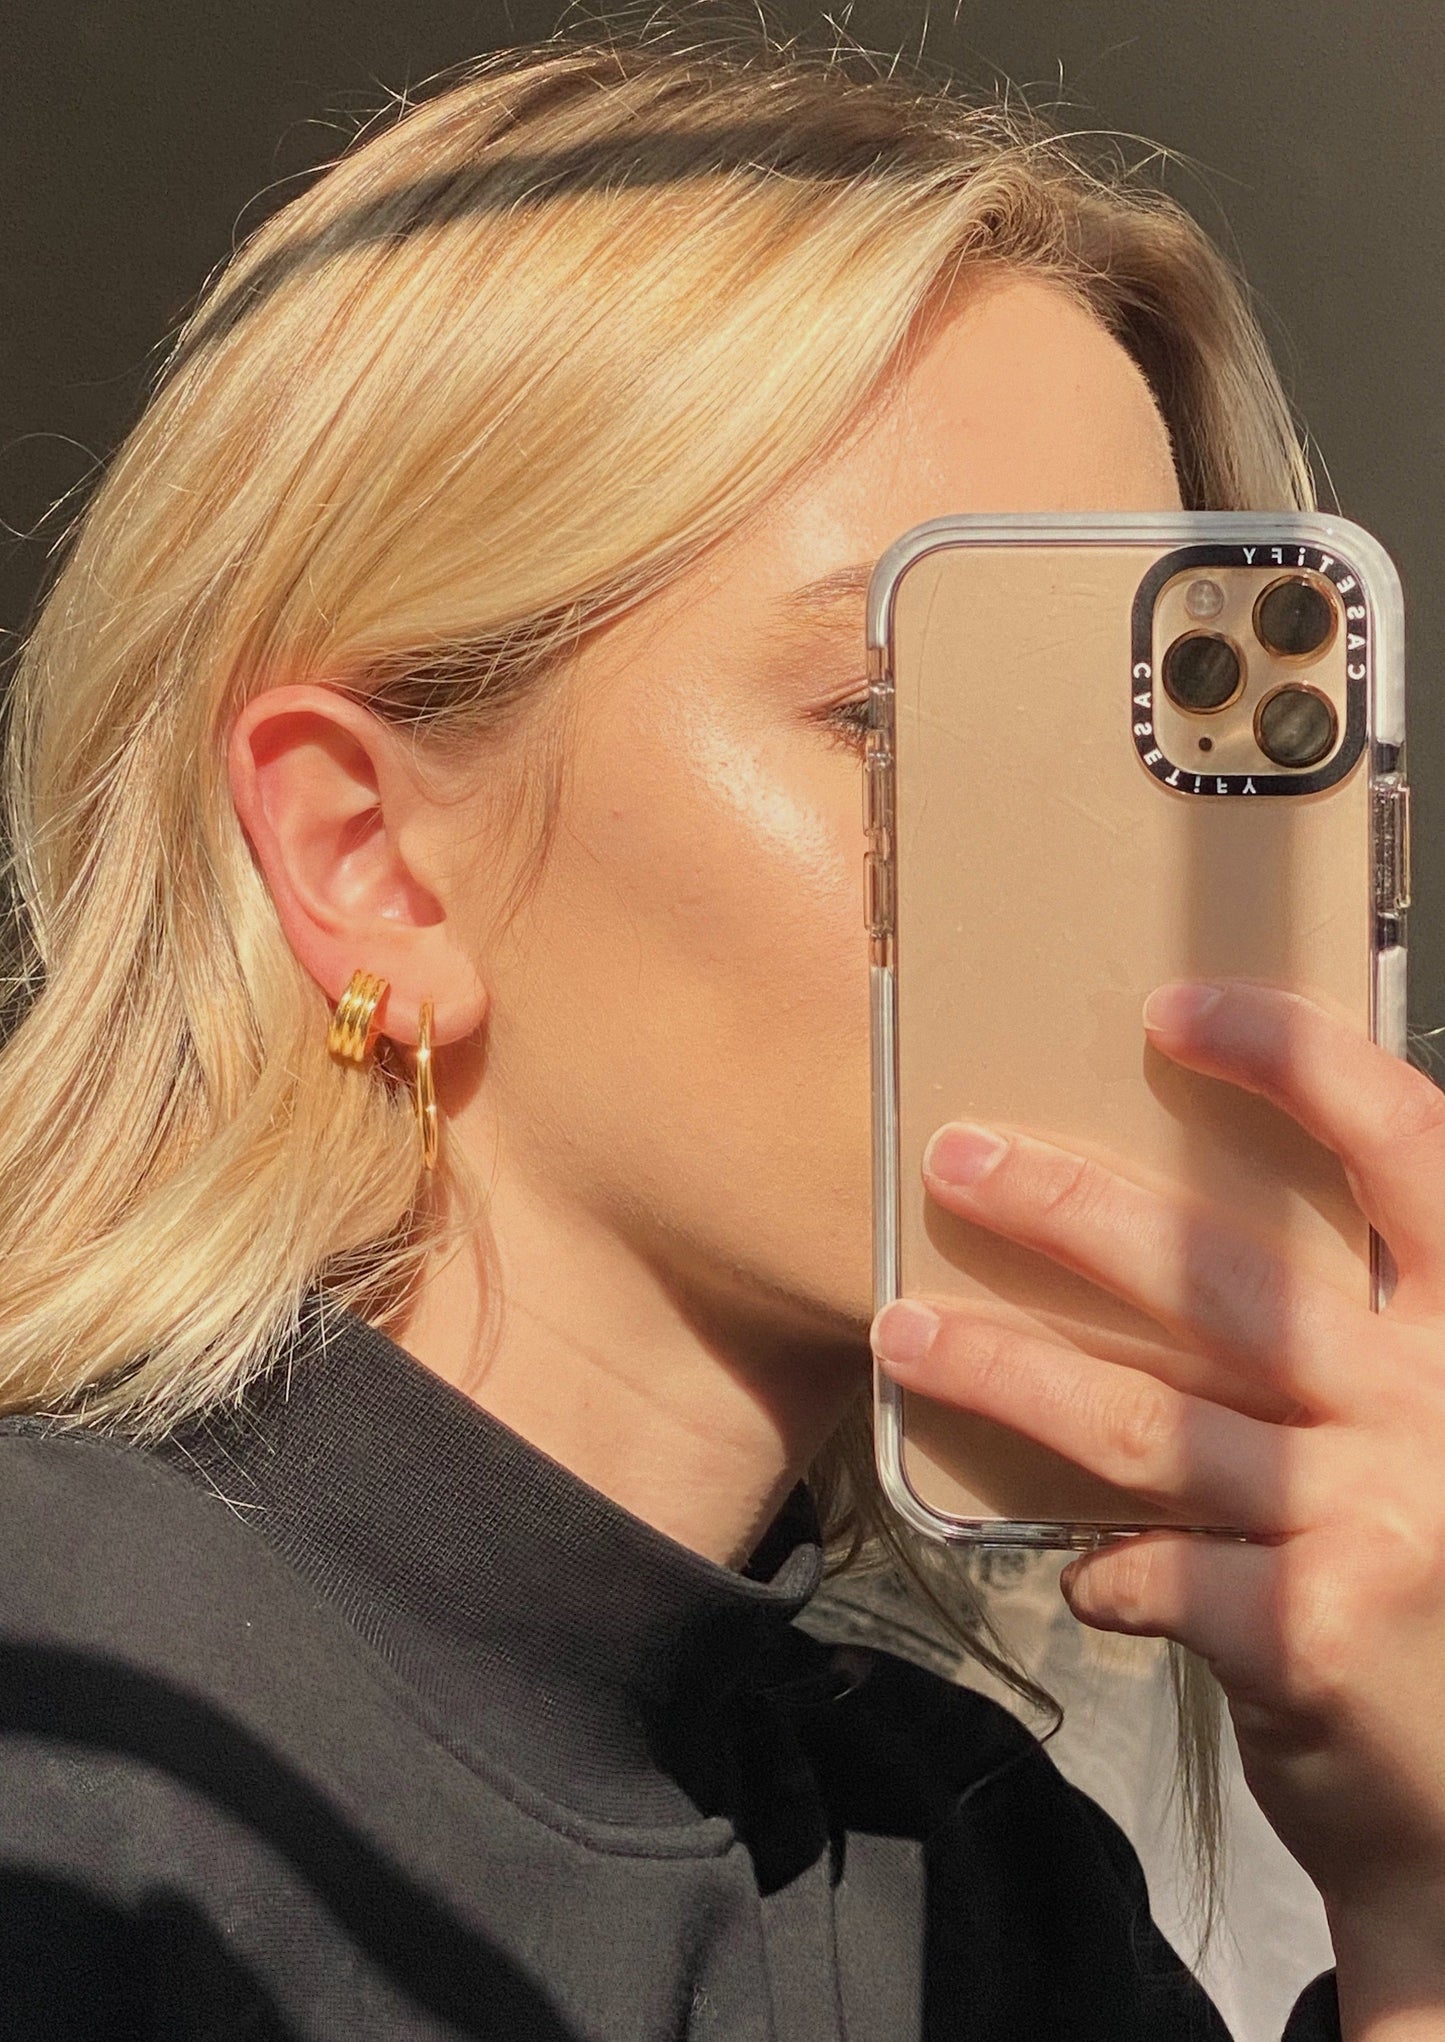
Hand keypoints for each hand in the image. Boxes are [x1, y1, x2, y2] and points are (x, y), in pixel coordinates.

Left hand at [869, 981, 1444, 2033]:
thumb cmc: (1436, 1580)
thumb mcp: (1423, 1430)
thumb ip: (1334, 1348)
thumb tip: (1134, 1243)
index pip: (1405, 1146)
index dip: (1295, 1061)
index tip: (1172, 1008)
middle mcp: (1435, 1403)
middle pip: (1225, 1278)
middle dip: (1070, 1210)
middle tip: (953, 1161)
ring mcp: (1377, 1518)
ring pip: (1146, 1422)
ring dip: (1007, 1373)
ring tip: (906, 1333)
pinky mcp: (1314, 1635)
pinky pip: (1150, 1571)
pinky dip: (1100, 1569)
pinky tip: (1077, 1577)